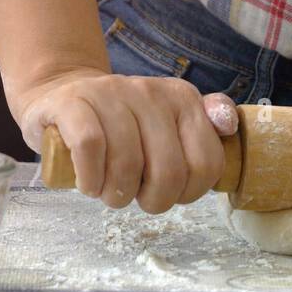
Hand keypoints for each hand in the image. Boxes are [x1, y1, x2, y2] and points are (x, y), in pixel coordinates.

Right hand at [9, 67, 238, 212]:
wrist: (63, 95)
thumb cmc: (123, 125)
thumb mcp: (169, 123)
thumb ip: (206, 127)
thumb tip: (229, 126)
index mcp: (183, 98)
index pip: (206, 162)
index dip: (189, 193)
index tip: (170, 194)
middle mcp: (151, 91)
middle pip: (169, 170)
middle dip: (154, 200)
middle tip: (136, 197)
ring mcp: (111, 93)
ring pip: (128, 163)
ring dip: (117, 194)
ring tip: (109, 192)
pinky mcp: (73, 103)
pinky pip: (90, 147)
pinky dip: (90, 179)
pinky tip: (88, 184)